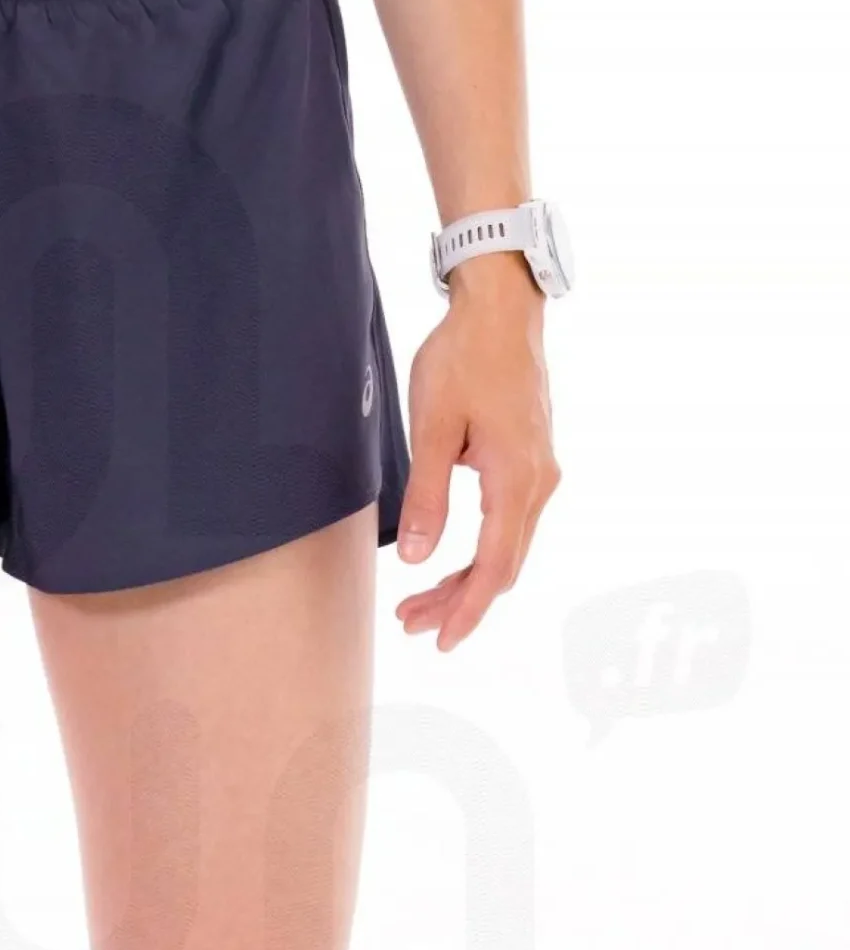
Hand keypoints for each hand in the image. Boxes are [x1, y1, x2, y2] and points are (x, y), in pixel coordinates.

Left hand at [394, 252, 559, 651]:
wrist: (502, 308)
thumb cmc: (465, 357)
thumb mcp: (433, 427)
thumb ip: (428, 496)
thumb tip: (418, 559)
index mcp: (516, 479)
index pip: (493, 567)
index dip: (467, 610)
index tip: (440, 640)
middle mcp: (539, 483)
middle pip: (503, 566)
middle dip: (458, 603)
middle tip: (410, 625)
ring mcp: (539, 473)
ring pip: (506, 548)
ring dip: (466, 580)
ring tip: (419, 603)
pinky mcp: (531, 463)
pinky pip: (509, 525)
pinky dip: (479, 552)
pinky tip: (448, 562)